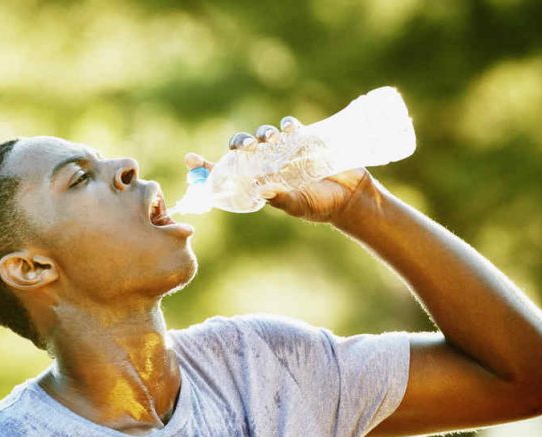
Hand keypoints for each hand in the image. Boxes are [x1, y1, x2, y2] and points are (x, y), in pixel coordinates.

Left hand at [186, 123, 376, 224]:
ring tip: (270, 140)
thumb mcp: (300, 206)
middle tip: (245, 147)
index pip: (227, 172)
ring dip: (261, 134)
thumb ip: (282, 199)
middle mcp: (268, 165)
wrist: (352, 197)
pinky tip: (289, 129)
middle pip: (242, 149)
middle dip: (238, 144)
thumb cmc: (322, 206)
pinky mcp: (304, 140)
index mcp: (259, 183)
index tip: (189, 158)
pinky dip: (286, 125)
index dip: (207, 165)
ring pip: (262, 136)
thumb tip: (264, 189)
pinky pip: (289, 127)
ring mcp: (285, 151)